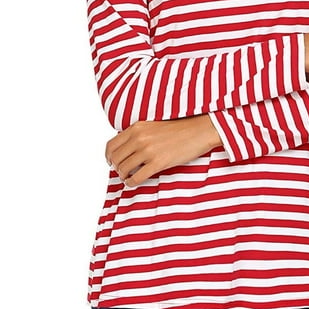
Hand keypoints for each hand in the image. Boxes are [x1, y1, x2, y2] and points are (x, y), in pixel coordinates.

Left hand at [105, 115, 221, 186]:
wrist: (199, 131)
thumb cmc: (180, 129)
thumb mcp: (153, 125)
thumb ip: (138, 134)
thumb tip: (126, 149)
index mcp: (137, 127)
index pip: (111, 145)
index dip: (109, 157)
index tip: (112, 162)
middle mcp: (140, 138)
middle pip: (115, 158)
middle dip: (116, 168)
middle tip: (122, 172)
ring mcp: (148, 150)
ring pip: (123, 169)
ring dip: (123, 176)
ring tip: (129, 177)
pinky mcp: (158, 162)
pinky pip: (136, 177)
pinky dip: (131, 183)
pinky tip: (134, 182)